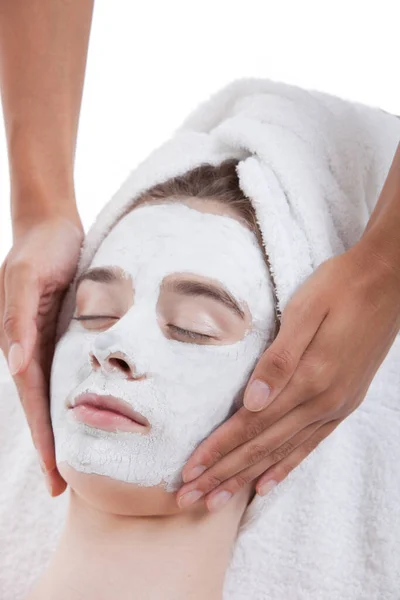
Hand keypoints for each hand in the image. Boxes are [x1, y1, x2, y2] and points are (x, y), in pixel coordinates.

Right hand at [0, 210, 83, 495]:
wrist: (51, 225)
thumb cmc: (40, 249)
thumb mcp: (25, 279)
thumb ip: (18, 320)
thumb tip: (16, 366)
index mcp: (19, 343)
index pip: (33, 402)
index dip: (44, 439)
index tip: (55, 475)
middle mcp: (32, 348)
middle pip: (43, 406)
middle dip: (51, 446)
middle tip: (63, 487)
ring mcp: (48, 342)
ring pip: (55, 394)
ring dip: (63, 427)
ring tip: (76, 460)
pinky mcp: (65, 331)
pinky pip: (68, 371)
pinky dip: (75, 397)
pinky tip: (88, 411)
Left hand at [176, 241, 399, 511]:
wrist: (388, 281)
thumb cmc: (339, 287)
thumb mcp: (305, 311)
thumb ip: (278, 359)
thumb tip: (251, 402)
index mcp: (309, 377)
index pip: (251, 424)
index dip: (217, 450)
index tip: (189, 472)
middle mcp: (323, 401)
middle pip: (262, 446)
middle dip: (223, 474)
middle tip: (190, 499)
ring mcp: (336, 405)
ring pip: (282, 452)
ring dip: (246, 478)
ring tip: (218, 501)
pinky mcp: (344, 403)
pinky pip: (309, 445)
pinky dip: (285, 467)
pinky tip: (266, 482)